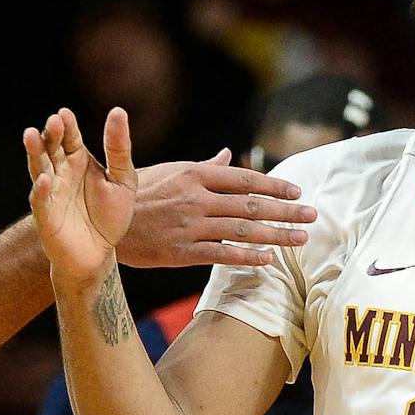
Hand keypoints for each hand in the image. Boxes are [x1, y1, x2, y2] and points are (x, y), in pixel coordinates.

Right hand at [26, 107, 133, 285]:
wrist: (100, 255)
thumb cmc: (109, 216)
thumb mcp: (123, 180)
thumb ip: (119, 149)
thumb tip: (118, 111)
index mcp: (78, 161)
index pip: (70, 138)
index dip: (67, 126)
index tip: (64, 114)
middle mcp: (60, 174)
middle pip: (51, 149)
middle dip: (50, 135)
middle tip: (53, 121)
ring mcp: (50, 194)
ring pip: (39, 168)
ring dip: (35, 153)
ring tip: (31, 136)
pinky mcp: (46, 217)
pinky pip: (41, 201)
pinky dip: (41, 191)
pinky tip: (45, 179)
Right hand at [121, 149, 314, 269]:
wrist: (102, 222)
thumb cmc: (137, 193)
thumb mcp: (170, 171)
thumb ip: (204, 167)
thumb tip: (228, 154)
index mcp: (195, 175)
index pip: (245, 179)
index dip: (274, 185)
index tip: (297, 191)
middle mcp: (196, 199)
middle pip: (251, 205)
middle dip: (286, 210)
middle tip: (312, 215)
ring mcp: (190, 226)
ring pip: (242, 231)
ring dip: (276, 234)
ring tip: (301, 238)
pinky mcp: (181, 252)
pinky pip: (221, 255)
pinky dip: (247, 258)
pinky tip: (269, 260)